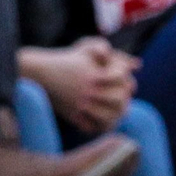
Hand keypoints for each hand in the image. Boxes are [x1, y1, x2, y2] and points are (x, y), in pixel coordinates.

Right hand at [20, 38, 138, 134]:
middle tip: (125, 100)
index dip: (126, 79)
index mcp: (94, 75)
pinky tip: (107, 123)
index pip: (122, 78)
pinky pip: (93, 127)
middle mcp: (88, 91)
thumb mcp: (86, 49)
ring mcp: (81, 104)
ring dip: (117, 115)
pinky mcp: (73, 115)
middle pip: (119, 99)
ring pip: (109, 116)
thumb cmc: (66, 59)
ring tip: (119, 113)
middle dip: (125, 98)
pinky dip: (102, 127)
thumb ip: (112, 53)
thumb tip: (137, 65)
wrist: (38, 73)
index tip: (127, 82)